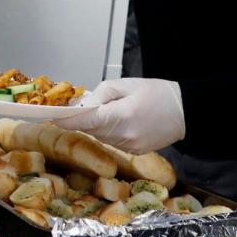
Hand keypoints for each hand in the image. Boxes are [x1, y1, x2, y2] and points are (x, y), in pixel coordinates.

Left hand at [55, 77, 184, 152]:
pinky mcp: (134, 151)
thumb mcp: (127, 84)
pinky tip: (119, 120)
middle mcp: (124, 136)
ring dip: (96, 125)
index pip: (86, 121)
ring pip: (101, 136)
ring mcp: (130, 147)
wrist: (186, 111)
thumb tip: (83, 105)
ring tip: (107, 110)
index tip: (50, 117)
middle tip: (77, 107)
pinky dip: (109, 132)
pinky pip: (112, 141)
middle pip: (91, 130)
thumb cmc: (158, 93)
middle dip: (83, 119)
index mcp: (122, 116)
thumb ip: (102, 94)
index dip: (67, 120)